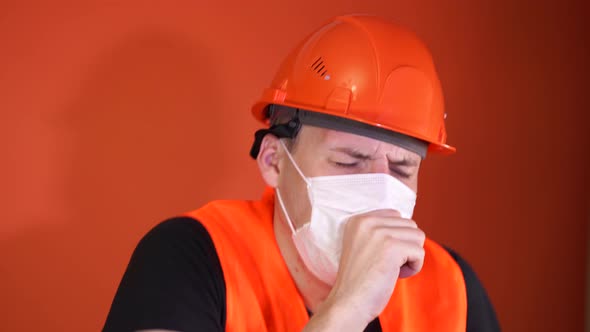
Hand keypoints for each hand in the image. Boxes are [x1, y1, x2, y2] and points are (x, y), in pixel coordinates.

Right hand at [309, 209, 425, 330]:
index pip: (395, 215)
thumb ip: (380, 232)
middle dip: (406, 246)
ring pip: (418, 236)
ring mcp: (380, 233)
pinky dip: (413, 267)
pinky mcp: (393, 247)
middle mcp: (368, 222)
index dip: (397, 237)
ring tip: (392, 269)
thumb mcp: (362, 246)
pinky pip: (420, 252)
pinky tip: (396, 275)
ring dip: (411, 256)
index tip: (383, 254)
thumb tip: (409, 229)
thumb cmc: (359, 280)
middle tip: (387, 264)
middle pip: (409, 225)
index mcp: (358, 220)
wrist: (348, 302)